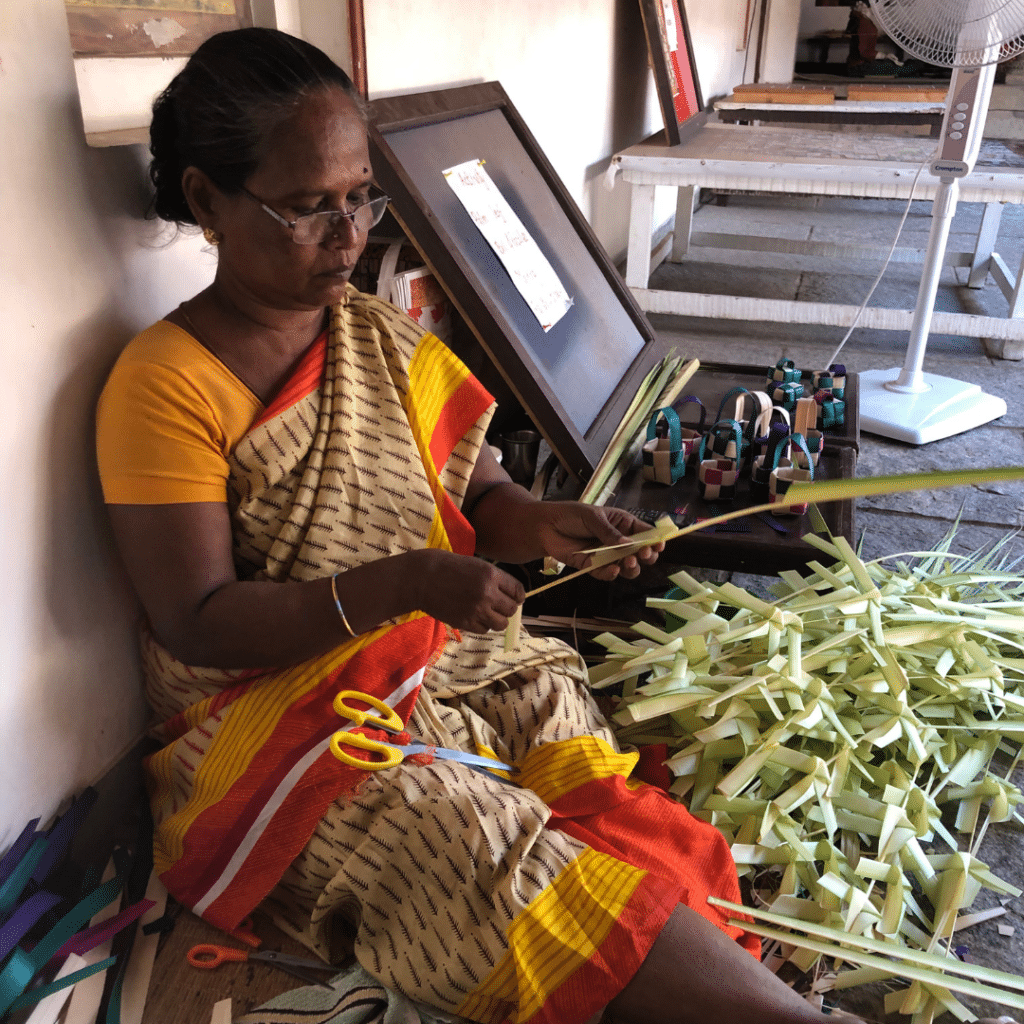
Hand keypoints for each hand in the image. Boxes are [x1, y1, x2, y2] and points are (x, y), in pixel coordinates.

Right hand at [414, 550, 524, 631]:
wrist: (421, 578)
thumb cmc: (446, 566)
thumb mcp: (475, 565)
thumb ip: (492, 579)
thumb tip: (507, 595)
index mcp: (491, 575)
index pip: (518, 591)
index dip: (518, 596)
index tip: (515, 598)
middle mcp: (487, 593)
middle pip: (511, 610)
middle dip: (507, 608)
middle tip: (498, 606)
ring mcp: (476, 610)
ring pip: (500, 624)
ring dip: (496, 619)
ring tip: (487, 613)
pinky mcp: (465, 622)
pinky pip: (484, 630)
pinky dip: (482, 625)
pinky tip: (474, 616)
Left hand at [530, 503, 663, 580]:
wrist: (544, 528)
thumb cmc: (570, 515)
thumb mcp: (592, 517)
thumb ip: (610, 532)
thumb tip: (629, 544)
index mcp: (622, 524)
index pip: (644, 533)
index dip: (654, 540)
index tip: (659, 545)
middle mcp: (618, 541)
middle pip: (640, 553)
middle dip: (645, 556)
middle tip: (642, 555)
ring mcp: (606, 555)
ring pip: (627, 567)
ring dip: (631, 567)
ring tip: (628, 562)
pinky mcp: (593, 567)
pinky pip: (607, 574)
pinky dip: (611, 573)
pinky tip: (612, 569)